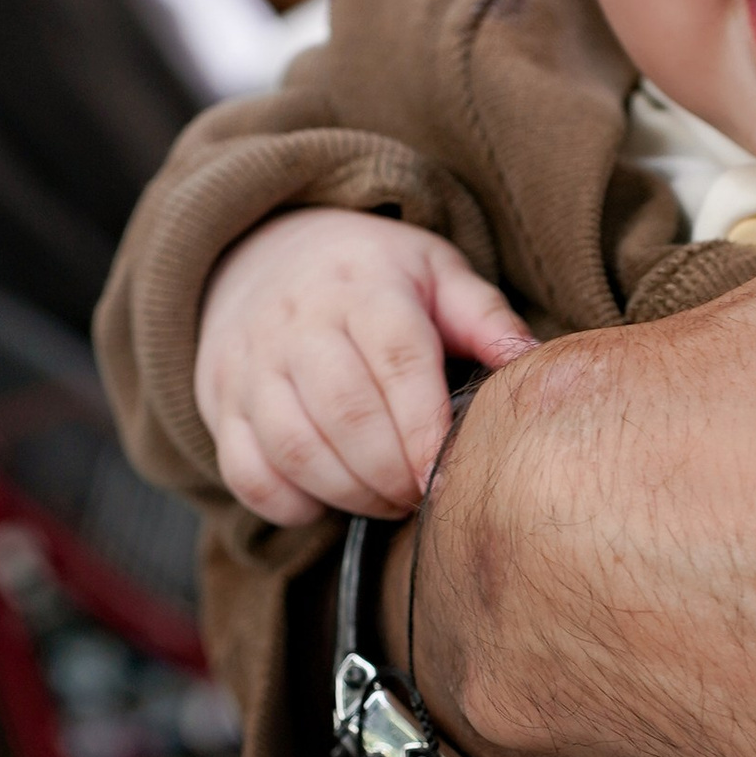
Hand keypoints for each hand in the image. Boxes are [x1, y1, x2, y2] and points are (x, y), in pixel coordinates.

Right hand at [195, 208, 533, 524]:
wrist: (260, 253)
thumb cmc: (371, 277)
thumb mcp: (434, 272)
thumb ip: (484, 318)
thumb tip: (535, 364)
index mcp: (362, 287)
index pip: (395, 361)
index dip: (424, 428)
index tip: (448, 473)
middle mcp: (296, 323)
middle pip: (345, 415)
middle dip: (393, 474)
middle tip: (424, 494)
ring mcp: (250, 366)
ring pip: (294, 449)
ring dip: (350, 494)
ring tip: (387, 499)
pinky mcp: (220, 405)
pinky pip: (247, 474)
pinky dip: (291, 504)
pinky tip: (329, 499)